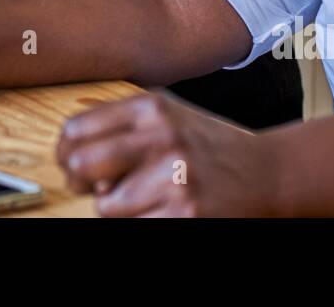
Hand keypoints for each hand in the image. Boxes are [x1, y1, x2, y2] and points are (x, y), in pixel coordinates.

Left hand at [56, 92, 279, 216]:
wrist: (268, 172)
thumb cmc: (210, 145)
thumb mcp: (168, 115)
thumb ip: (123, 122)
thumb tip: (68, 143)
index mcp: (151, 108)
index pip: (76, 129)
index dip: (65, 151)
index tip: (69, 161)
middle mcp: (161, 137)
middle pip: (81, 164)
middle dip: (78, 180)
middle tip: (90, 185)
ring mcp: (174, 177)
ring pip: (104, 204)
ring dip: (115, 207)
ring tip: (140, 197)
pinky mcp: (185, 214)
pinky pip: (133, 226)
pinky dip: (140, 222)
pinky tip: (162, 210)